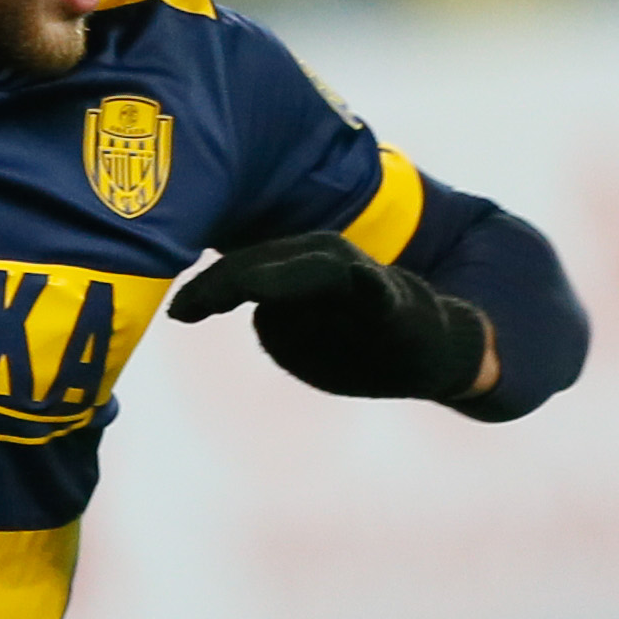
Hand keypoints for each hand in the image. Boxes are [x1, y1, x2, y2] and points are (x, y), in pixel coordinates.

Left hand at [169, 231, 490, 400]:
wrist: (439, 352)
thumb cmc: (361, 340)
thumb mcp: (306, 332)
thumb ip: (278, 323)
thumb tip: (257, 317)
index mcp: (302, 273)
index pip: (245, 272)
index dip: (210, 289)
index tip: (179, 314)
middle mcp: (330, 266)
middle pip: (269, 266)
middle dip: (227, 284)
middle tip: (186, 310)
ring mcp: (364, 283)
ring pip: (314, 272)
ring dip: (276, 282)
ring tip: (241, 292)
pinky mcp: (398, 305)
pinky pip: (381, 293)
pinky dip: (372, 287)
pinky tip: (365, 282)